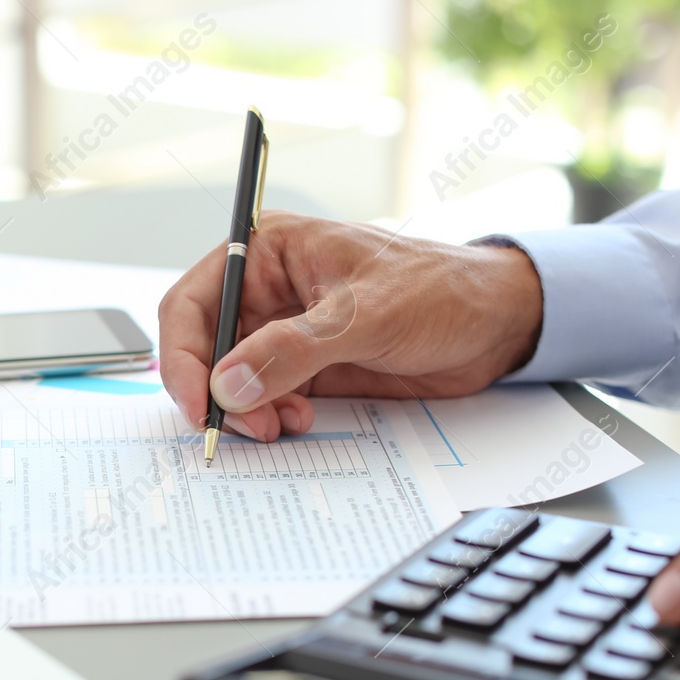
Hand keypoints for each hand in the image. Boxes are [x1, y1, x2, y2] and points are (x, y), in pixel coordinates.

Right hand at [158, 211, 543, 440]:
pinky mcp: (307, 368)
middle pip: (205, 348)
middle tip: (243, 427)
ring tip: (282, 424)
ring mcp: (285, 332)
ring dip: (247, 410)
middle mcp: (269, 291)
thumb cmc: (441, 290)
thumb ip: (292, 349)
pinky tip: (299, 421)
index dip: (182, 355)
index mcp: (270, 252)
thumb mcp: (365, 316)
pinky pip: (266, 398)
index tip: (196, 402)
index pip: (194, 300)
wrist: (497, 325)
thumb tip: (229, 384)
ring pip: (232, 380)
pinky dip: (271, 417)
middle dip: (217, 391)